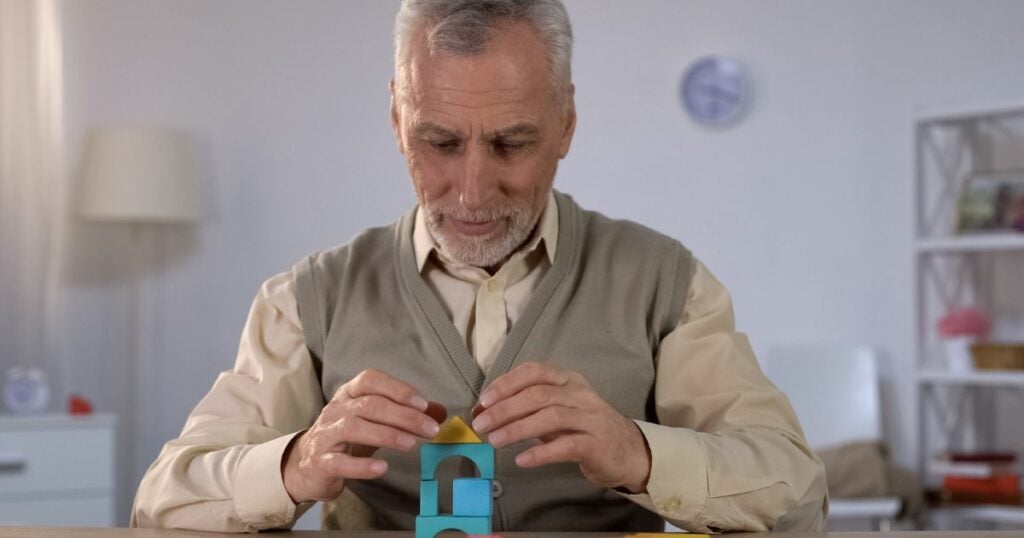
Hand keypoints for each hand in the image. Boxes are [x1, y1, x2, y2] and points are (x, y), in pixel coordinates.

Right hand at [282, 369, 445, 502]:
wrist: (309, 465)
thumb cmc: (348, 439)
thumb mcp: (376, 422)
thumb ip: (406, 415)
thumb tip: (439, 412)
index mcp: (350, 394)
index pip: (370, 380)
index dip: (397, 389)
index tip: (423, 403)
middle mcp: (336, 410)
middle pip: (370, 405)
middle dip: (403, 416)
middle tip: (429, 429)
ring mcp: (326, 435)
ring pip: (354, 428)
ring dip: (386, 435)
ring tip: (410, 444)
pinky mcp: (321, 462)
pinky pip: (340, 462)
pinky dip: (361, 466)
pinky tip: (382, 468)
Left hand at [470, 362, 650, 492]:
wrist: (628, 451)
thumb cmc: (585, 428)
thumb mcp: (558, 410)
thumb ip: (528, 407)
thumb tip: (487, 411)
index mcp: (568, 380)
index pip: (535, 372)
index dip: (507, 383)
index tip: (484, 400)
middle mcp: (580, 394)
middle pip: (538, 395)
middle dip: (505, 408)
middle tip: (481, 424)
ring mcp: (591, 419)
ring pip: (550, 417)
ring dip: (518, 428)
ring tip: (495, 440)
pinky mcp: (597, 445)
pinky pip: (566, 446)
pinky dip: (541, 452)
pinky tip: (523, 460)